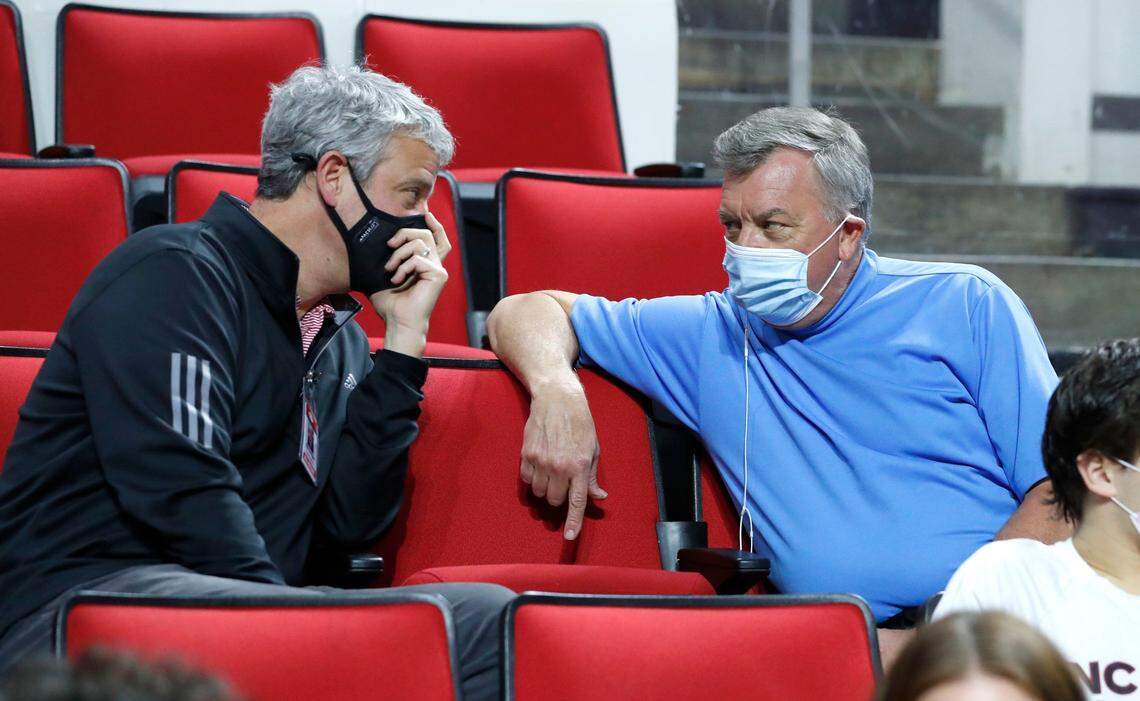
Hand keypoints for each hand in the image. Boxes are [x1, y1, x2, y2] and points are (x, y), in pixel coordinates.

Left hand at [369, 212, 449, 355]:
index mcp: (426, 264)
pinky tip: (397, 280)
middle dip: (404, 234)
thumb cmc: (391, 303)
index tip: (425, 214)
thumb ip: (388, 258)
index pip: (438, 238)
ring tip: (390, 270)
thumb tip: (381, 241)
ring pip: (420, 243)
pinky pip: (418, 259)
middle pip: (425, 233)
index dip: (434, 224)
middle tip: (389, 246)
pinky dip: (404, 268)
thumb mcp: (385, 275)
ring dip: (398, 254)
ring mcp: (439, 270)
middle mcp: (436, 265)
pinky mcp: (439, 275)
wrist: (398, 322)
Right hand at [521, 381, 607, 539]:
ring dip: (546, 489)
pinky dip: (533, 480)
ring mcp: (541, 461)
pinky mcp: (527, 455)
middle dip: (560, 498)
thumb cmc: (580, 423)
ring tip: (552, 473)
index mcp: (580, 466)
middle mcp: (559, 466)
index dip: (573, 521)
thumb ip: (592, 476)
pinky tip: (540, 466)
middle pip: (555, 500)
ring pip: (540, 493)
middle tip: (564, 484)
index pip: (576, 501)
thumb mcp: (594, 448)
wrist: (556, 399)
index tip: (569, 536)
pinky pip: (527, 480)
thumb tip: (599, 497)